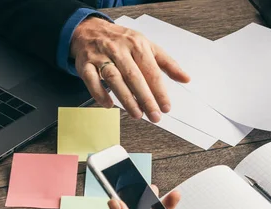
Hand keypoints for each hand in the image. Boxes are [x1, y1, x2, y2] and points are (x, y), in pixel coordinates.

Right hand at [71, 17, 189, 122]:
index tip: (166, 107)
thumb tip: (186, 78)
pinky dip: (99, 93)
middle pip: (134, 76)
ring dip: (126, 99)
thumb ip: (167, 63)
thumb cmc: (122, 41)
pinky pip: (91, 80)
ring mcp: (101, 57)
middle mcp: (119, 50)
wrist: (90, 30)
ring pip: (114, 79)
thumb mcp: (147, 46)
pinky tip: (109, 105)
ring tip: (137, 114)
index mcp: (137, 45)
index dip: (159, 90)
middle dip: (146, 98)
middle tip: (155, 116)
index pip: (151, 71)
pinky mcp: (85, 64)